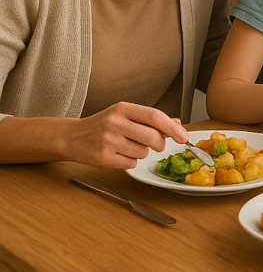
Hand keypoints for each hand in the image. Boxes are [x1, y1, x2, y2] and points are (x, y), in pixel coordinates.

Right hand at [64, 102, 186, 168]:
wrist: (71, 137)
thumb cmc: (103, 125)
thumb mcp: (125, 115)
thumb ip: (150, 119)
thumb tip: (177, 124)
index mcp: (122, 108)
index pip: (155, 116)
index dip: (173, 128)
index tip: (184, 137)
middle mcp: (114, 122)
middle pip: (153, 137)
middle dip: (159, 144)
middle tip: (156, 144)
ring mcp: (107, 141)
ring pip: (143, 152)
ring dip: (142, 152)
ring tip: (126, 145)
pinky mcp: (103, 158)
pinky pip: (131, 163)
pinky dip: (130, 161)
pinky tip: (118, 154)